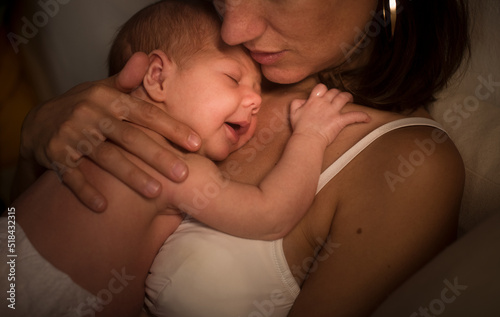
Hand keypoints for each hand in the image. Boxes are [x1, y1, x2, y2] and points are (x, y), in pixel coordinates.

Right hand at [19, 52, 200, 211]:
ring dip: (131, 176)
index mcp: (108, 99)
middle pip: (130, 137)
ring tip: (156, 193)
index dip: (171, 128)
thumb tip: (148, 57)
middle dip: (158, 155)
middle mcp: (91, 115)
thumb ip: (127, 79)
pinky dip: (86, 191)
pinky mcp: (55, 155)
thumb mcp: (102, 90)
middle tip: (183, 174)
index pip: (145, 113)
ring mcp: (72, 135)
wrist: (37, 122)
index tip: (195, 143)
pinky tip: (104, 207)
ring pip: (106, 157)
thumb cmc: (83, 107)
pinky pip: (72, 176)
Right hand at [290, 84, 369, 145]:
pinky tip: (367, 118)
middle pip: (334, 92)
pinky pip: (354, 116)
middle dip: (337, 93)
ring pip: (344, 98)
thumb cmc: (300, 128)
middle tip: (338, 97)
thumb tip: (302, 100)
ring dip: (348, 97)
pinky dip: (362, 116)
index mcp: (313, 101)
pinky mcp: (340, 121)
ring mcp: (333, 111)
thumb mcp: (293, 113)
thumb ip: (296, 103)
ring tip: (350, 99)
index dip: (324, 89)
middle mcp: (324, 103)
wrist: (307, 139)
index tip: (325, 93)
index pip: (321, 88)